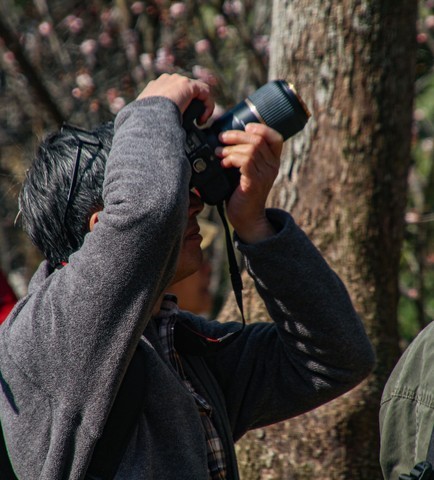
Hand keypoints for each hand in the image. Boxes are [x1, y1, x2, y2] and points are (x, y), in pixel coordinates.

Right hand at [136, 73, 213, 124]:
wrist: (149, 117)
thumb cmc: (145, 123)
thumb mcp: (148, 121)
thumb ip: (154, 120)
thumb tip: (154, 136)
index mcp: (155, 89)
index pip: (173, 92)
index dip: (181, 105)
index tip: (181, 120)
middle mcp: (166, 81)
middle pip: (187, 91)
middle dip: (192, 106)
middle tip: (194, 123)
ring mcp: (177, 81)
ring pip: (197, 92)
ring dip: (202, 108)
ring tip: (199, 122)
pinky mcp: (187, 84)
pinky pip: (205, 92)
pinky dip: (207, 107)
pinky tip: (201, 120)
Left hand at [216, 123, 282, 242]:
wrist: (246, 218)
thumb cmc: (242, 194)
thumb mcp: (246, 171)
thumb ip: (244, 156)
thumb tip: (225, 138)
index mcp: (273, 162)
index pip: (276, 138)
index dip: (262, 128)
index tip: (246, 127)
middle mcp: (272, 167)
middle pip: (258, 140)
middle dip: (236, 135)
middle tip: (222, 139)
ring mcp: (265, 175)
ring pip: (250, 149)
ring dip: (230, 149)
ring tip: (220, 153)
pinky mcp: (255, 182)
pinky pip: (245, 161)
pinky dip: (232, 158)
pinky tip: (224, 164)